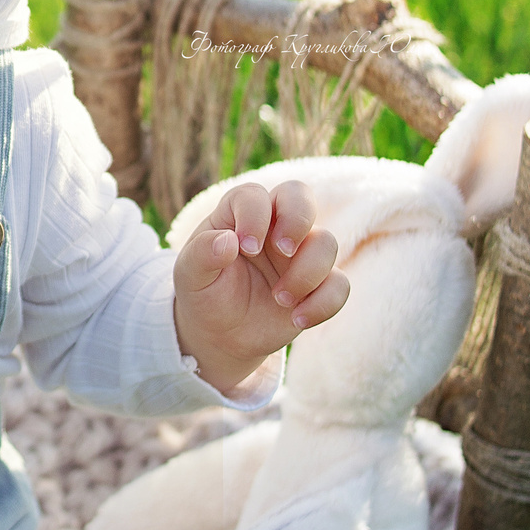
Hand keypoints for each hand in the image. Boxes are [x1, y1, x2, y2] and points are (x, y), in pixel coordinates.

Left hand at [171, 178, 348, 393]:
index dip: (254, 216)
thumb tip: (227, 241)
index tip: (245, 248)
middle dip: (297, 220)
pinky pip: (339, 284)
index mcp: (240, 213)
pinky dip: (324, 303)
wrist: (220, 333)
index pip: (255, 195)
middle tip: (283, 250)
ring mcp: (301, 254)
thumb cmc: (204, 292)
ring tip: (280, 299)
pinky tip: (298, 319)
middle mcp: (275, 226)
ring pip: (326, 243)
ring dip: (306, 273)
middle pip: (301, 196)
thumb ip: (201, 254)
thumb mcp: (190, 275)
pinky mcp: (319, 284)